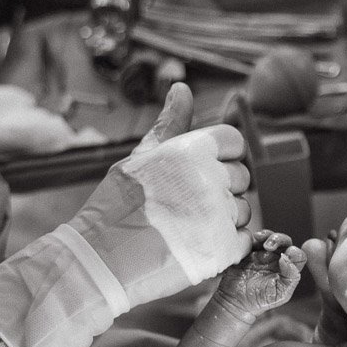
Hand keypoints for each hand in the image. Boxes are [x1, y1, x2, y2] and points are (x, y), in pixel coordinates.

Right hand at [68, 83, 252, 309]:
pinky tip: (198, 245)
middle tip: (188, 205)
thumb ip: (170, 125)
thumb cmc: (116, 206)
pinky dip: (227, 245)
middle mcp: (210, 178)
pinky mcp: (224, 249)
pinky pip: (244, 241)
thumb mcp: (140, 158)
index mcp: (191, 151)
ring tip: (189, 227)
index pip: (234, 141)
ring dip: (225, 219)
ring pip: (244, 210)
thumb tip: (182, 87)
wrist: (102, 260)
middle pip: (242, 176)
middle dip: (223, 188)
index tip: (203, 171)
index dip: (223, 155)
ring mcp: (220, 215)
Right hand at [216, 230, 306, 318]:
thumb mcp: (280, 293)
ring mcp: (263, 254)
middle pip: (286, 243)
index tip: (285, 256)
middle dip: (280, 239)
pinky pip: (256, 239)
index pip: (298, 256)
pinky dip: (257, 236)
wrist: (234, 300)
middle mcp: (277, 260)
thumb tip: (288, 258)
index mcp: (287, 270)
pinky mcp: (250, 251)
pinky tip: (254, 239)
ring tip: (261, 240)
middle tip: (270, 245)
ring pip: (271, 238)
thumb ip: (290, 277)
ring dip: (269, 235)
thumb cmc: (259, 300)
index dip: (295, 253)